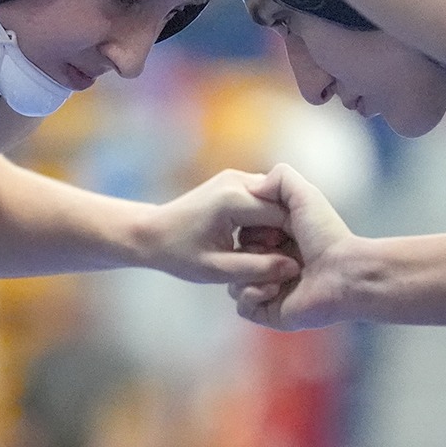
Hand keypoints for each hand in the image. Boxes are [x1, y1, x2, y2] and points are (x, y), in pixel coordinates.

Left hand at [139, 167, 301, 285]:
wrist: (152, 232)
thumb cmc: (179, 254)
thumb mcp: (217, 270)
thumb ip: (257, 269)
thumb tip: (293, 268)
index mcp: (234, 199)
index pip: (284, 216)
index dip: (292, 242)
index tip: (291, 264)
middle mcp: (238, 179)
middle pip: (283, 205)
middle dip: (283, 233)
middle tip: (273, 260)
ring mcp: (236, 176)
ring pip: (276, 201)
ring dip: (274, 226)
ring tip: (257, 251)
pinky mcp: (234, 180)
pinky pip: (263, 199)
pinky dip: (264, 219)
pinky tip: (251, 240)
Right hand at [231, 164, 355, 329]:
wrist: (344, 273)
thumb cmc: (327, 235)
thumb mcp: (304, 195)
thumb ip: (279, 178)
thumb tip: (252, 187)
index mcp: (279, 242)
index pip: (243, 235)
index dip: (248, 230)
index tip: (267, 229)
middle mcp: (272, 266)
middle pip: (235, 258)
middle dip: (248, 252)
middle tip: (272, 249)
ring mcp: (269, 291)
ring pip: (233, 283)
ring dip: (252, 273)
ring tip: (282, 272)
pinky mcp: (268, 312)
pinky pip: (242, 306)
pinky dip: (254, 294)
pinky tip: (277, 288)